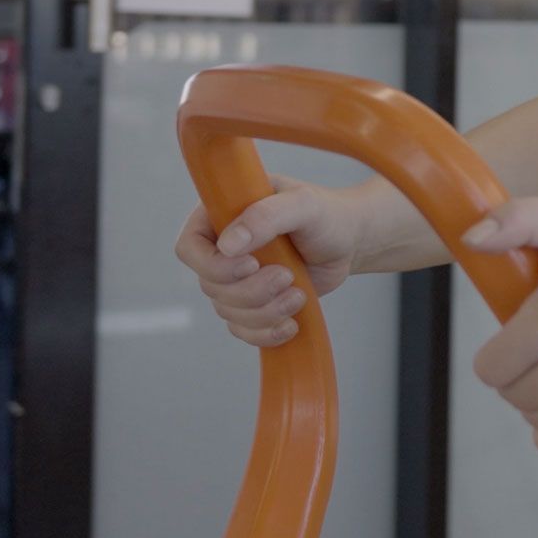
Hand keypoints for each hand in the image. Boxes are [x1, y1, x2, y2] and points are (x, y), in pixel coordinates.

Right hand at [174, 175, 364, 346]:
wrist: (347, 241)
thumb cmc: (325, 215)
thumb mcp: (303, 205)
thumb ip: (266, 216)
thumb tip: (228, 244)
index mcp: (221, 216)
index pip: (189, 248)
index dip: (213, 265)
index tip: (252, 264)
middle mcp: (221, 249)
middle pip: (210, 286)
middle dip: (251, 290)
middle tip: (288, 277)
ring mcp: (235, 280)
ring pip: (227, 311)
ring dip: (265, 311)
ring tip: (298, 295)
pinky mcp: (252, 304)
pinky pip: (243, 330)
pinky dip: (266, 333)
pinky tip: (292, 324)